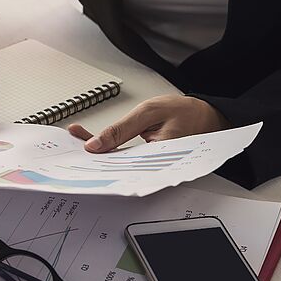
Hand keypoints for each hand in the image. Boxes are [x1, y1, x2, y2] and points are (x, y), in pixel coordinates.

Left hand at [68, 95, 229, 151]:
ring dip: (101, 153)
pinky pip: (126, 160)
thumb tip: (95, 145)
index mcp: (158, 156)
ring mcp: (150, 166)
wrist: (207, 116)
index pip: (118, 163)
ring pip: (119, 164)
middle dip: (94, 157)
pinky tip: (98, 145)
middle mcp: (153, 168)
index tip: (79, 149)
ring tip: (81, 146)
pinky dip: (112, 151)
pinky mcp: (147, 162)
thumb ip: (121, 129)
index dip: (96, 157)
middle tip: (74, 149)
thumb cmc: (185, 112)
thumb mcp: (149, 112)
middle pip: (115, 166)